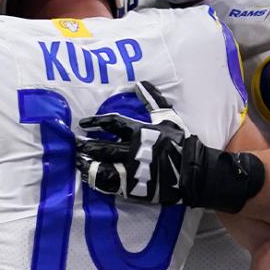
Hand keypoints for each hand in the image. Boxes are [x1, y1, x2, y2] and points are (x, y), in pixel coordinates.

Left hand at [76, 81, 265, 212]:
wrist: (193, 172)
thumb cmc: (181, 142)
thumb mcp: (169, 117)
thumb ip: (152, 100)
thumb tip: (139, 83)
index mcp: (141, 132)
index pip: (113, 123)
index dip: (96, 122)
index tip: (83, 123)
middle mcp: (134, 150)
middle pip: (103, 146)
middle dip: (87, 145)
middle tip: (76, 144)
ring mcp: (132, 170)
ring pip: (103, 165)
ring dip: (88, 162)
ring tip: (77, 160)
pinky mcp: (134, 187)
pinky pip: (110, 183)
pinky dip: (96, 179)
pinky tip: (87, 176)